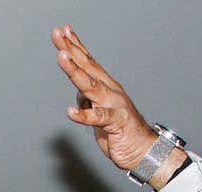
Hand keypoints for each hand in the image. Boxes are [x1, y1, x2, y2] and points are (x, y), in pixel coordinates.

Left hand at [51, 25, 179, 183]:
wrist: (143, 151)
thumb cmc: (121, 132)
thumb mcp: (99, 115)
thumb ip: (90, 102)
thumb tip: (79, 94)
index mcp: (106, 88)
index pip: (88, 63)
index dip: (75, 46)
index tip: (62, 31)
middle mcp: (110, 92)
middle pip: (87, 67)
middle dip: (71, 49)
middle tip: (57, 34)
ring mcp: (115, 106)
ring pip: (91, 86)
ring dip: (75, 71)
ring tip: (62, 57)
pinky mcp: (117, 123)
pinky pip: (98, 118)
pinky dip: (84, 115)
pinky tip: (71, 111)